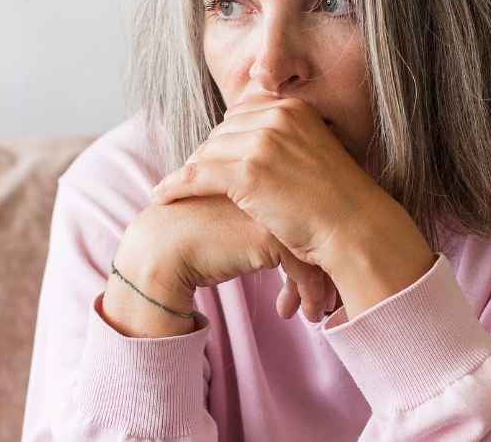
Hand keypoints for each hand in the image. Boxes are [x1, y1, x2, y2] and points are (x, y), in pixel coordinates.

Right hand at [104, 196, 334, 337]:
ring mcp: (273, 207)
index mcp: (267, 177)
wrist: (163, 246)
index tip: (320, 273)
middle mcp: (274, 186)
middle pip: (316, 227)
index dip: (317, 244)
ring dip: (318, 284)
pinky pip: (303, 267)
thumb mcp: (235, 217)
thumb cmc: (194, 235)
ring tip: (316, 308)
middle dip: (324, 266)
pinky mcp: (269, 234)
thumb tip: (297, 247)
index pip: (308, 209)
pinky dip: (307, 293)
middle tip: (327, 295)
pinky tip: (301, 313)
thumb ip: (263, 218)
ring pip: (315, 246)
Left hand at [151, 97, 434, 315]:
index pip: (242, 115)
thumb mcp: (316, 157)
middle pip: (221, 133)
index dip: (225, 139)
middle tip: (190, 179)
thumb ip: (288, 144)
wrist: (356, 229)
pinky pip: (197, 175)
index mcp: (294, 109)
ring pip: (207, 153)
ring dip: (189, 173)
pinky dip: (176, 186)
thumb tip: (257, 153)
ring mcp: (262, 142)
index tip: (213, 159)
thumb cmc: (339, 204)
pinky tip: (162, 197)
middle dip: (206, 156)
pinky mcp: (247, 172)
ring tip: (172, 189)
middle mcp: (277, 117)